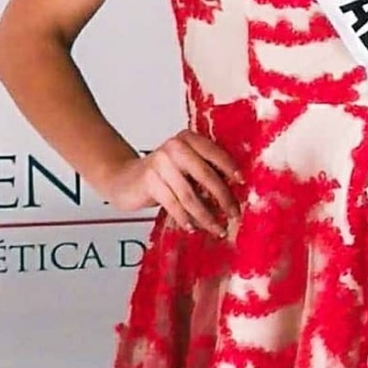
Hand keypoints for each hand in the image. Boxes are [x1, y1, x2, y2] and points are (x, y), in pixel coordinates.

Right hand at [101, 129, 241, 236]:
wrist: (124, 178)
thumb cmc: (163, 174)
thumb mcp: (186, 167)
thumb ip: (206, 172)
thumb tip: (236, 194)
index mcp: (188, 139)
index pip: (215, 153)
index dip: (230, 168)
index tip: (243, 184)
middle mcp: (175, 147)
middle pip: (206, 176)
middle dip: (224, 198)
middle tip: (235, 215)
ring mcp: (160, 163)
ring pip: (190, 195)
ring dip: (207, 216)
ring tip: (218, 228)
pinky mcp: (149, 181)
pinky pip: (174, 205)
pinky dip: (185, 219)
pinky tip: (193, 228)